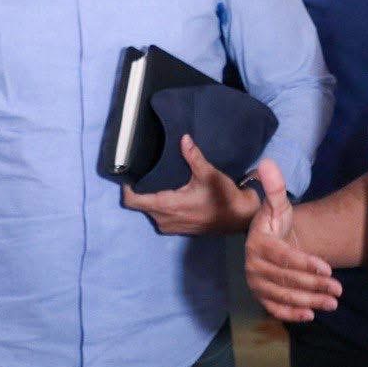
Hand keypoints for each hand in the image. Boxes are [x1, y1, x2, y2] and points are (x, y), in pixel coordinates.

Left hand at [122, 134, 259, 233]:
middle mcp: (164, 219)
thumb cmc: (223, 196)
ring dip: (149, 197)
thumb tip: (183, 138)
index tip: (128, 173)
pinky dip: (158, 204)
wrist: (240, 217)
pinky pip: (158, 216)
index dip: (127, 188)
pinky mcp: (177, 228)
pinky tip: (165, 190)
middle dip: (138, 189)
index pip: (133, 201)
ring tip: (152, 178)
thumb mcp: (208, 174)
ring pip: (149, 210)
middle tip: (141, 170)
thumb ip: (193, 156)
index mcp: (167, 206)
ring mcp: (170, 226)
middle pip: (139, 204)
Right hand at [244, 159, 341, 321]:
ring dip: (310, 301)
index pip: (283, 257)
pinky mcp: (261, 297)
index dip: (305, 264)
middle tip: (338, 288)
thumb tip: (267, 162)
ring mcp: (256, 283)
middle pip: (286, 279)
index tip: (328, 268)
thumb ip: (275, 186)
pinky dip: (292, 314)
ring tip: (333, 301)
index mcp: (257, 243)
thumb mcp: (279, 204)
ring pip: (284, 296)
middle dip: (314, 285)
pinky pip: (275, 309)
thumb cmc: (277, 224)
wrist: (272, 242)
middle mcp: (253, 266)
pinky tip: (311, 315)